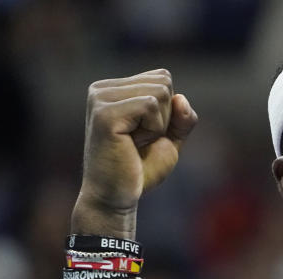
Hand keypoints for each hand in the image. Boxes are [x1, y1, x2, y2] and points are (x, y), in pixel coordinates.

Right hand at [73, 69, 197, 236]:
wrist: (117, 198)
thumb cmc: (140, 169)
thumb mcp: (170, 138)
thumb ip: (181, 117)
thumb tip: (180, 98)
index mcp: (113, 89)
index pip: (162, 77)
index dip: (168, 111)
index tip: (145, 133)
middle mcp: (102, 89)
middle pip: (163, 81)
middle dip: (165, 116)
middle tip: (141, 140)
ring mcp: (100, 99)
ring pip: (160, 92)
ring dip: (159, 124)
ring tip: (135, 142)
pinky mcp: (105, 114)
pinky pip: (150, 105)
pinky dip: (153, 129)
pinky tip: (132, 144)